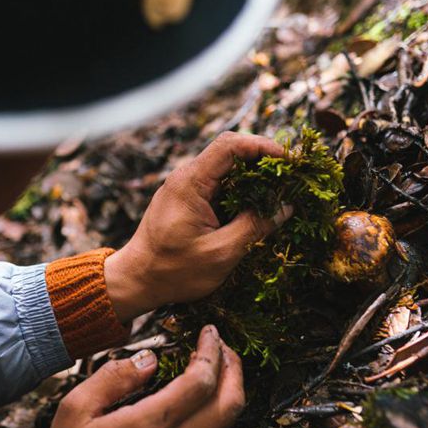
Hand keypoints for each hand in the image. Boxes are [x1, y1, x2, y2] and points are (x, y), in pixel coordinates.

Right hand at [30, 326, 243, 427]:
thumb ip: (113, 378)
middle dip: (233, 366)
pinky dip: (218, 408)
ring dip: (230, 388)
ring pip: (227, 422)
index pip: (201, 381)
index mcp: (151, 426)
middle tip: (221, 344)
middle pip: (230, 402)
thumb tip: (148, 359)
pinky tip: (201, 395)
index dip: (211, 350)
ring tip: (217, 364)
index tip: (209, 330)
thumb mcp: (75, 410)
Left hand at [104, 131, 289, 321]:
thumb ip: (255, 226)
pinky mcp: (186, 200)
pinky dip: (240, 189)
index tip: (289, 161)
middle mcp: (185, 178)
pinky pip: (217, 184)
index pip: (230, 145)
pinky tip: (257, 204)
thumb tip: (286, 207)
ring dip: (252, 176)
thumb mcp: (221, 252)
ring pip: (225, 168)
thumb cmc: (174, 271)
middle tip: (290, 176)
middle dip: (262, 159)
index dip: (262, 146)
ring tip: (279, 190)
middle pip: (229, 151)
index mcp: (190, 183)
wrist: (137, 281)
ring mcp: (184, 188)